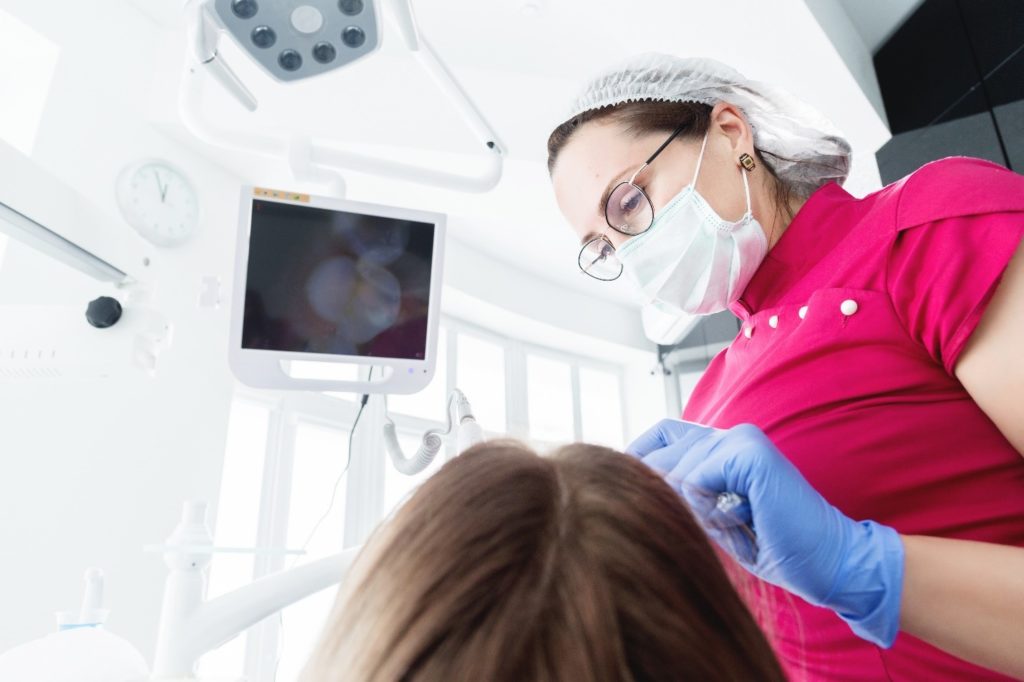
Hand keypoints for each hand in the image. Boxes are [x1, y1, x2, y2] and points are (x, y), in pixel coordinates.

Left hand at [627, 419, 904, 646]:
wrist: (829, 563)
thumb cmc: (773, 546)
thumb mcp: (715, 519)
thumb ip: (684, 497)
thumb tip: (635, 488)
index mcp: (724, 445)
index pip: (662, 436)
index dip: (640, 459)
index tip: (630, 493)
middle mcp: (731, 434)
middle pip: (662, 453)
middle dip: (660, 491)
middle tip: (697, 525)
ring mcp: (742, 440)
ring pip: (676, 470)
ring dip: (689, 508)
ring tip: (728, 526)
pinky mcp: (751, 455)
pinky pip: (697, 479)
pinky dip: (706, 509)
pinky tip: (735, 522)